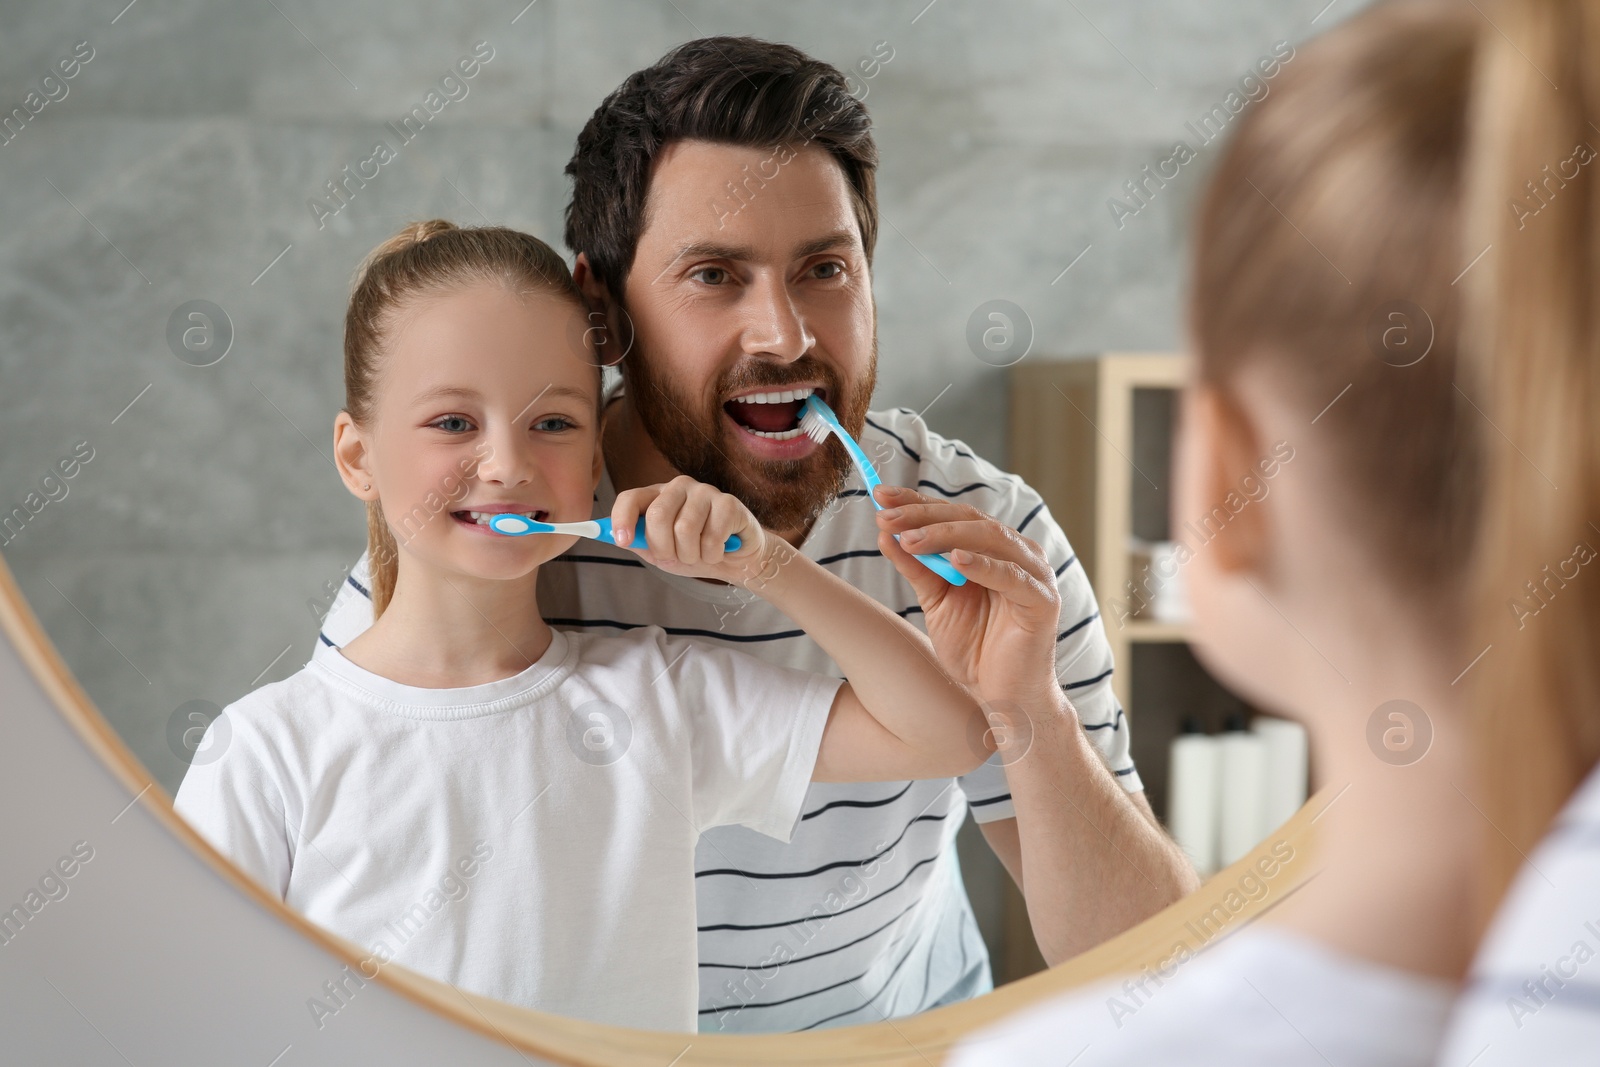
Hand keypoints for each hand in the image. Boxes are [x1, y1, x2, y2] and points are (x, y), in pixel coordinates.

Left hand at [611, 475, 772, 584]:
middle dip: (664, 548)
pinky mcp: (728, 503)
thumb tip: (610, 536)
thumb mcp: (661, 551)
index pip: (630, 498)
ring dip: (691, 555)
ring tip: (699, 554)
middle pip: (657, 516)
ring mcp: (704, 492)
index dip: (622, 519)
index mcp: (656, 496)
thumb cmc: (694, 551)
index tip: (623, 542)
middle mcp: (678, 487)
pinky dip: (712, 555)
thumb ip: (639, 542)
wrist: (734, 559)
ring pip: (685, 529)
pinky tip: (719, 550)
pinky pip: (711, 537)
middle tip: (676, 557)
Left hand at [872, 485, 1063, 708]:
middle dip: (924, 514)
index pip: (953, 514)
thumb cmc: (974, 649)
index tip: (881, 495)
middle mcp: (1017, 553)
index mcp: (993, 549)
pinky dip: (983, 564)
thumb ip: (918, 568)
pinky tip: (954, 558)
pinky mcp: (1043, 601)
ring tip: (909, 538)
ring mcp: (1034, 573)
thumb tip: (885, 534)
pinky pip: (1012, 575)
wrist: (1003, 697)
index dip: (917, 501)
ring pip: (990, 538)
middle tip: (887, 516)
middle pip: (969, 519)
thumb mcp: (936, 601)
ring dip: (945, 535)